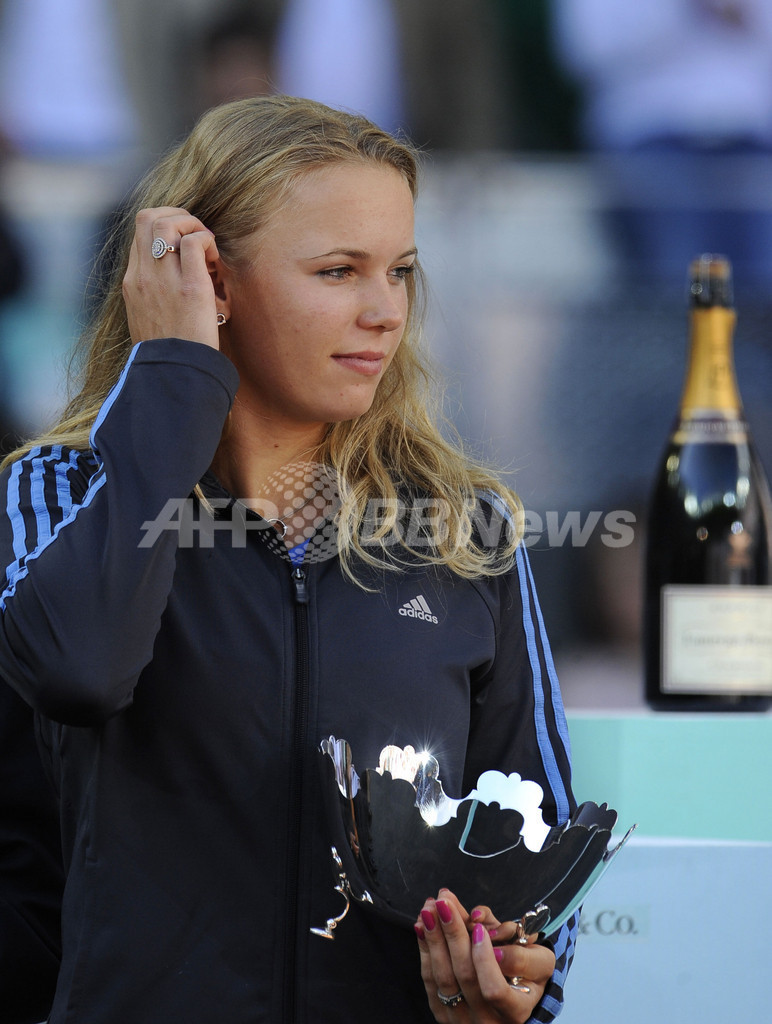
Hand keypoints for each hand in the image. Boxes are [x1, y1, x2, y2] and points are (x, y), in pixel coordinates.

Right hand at [123, 207, 222, 348]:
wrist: (173, 375)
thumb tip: (174, 282)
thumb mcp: (149, 320)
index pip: (139, 233)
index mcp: (132, 283)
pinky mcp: (190, 288)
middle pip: (147, 217)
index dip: (164, 227)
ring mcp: (164, 280)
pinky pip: (194, 242)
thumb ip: (154, 296)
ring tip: (206, 247)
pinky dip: (207, 240)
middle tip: (196, 235)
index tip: (183, 243)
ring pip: (166, 222)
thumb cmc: (169, 353)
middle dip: (176, 215)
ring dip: (191, 224)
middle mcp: (143, 276)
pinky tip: (214, 260)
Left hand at [415, 890, 554, 1022]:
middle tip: (445, 902)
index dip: (483, 959)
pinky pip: (429, 979)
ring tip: (430, 907)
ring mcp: (462, 1019)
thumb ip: (520, 952)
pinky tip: (422, 924)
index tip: (478, 927)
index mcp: (515, 1010)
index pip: (494, 990)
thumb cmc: (527, 975)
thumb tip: (483, 935)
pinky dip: (425, 948)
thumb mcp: (539, 964)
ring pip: (443, 976)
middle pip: (464, 975)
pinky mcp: (443, 1011)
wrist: (509, 1002)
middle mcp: (487, 1020)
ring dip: (434, 936)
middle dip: (453, 933)